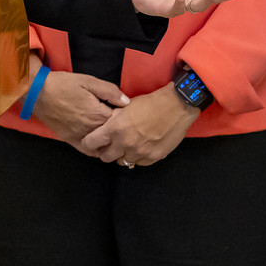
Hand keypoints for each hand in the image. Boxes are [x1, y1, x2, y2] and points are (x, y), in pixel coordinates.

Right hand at [24, 55, 126, 147]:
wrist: (38, 93)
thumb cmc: (63, 84)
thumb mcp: (88, 81)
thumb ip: (109, 91)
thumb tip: (127, 102)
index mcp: (98, 113)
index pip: (120, 121)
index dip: (124, 117)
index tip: (126, 113)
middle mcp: (90, 128)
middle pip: (112, 135)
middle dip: (118, 130)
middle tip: (121, 124)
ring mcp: (80, 136)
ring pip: (102, 146)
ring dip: (109, 142)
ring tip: (112, 135)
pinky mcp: (70, 140)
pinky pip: (88, 151)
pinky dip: (96, 150)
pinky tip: (100, 145)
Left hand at [79, 85, 198, 166]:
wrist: (176, 106)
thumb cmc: (151, 103)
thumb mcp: (126, 106)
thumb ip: (113, 118)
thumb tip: (105, 126)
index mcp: (115, 128)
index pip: (91, 143)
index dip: (89, 143)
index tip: (91, 143)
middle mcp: (125, 143)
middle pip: (106, 157)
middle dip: (106, 152)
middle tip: (111, 146)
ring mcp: (139, 152)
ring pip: (123, 161)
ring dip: (124, 155)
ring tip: (130, 145)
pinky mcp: (153, 157)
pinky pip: (139, 163)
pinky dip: (139, 157)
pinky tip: (143, 147)